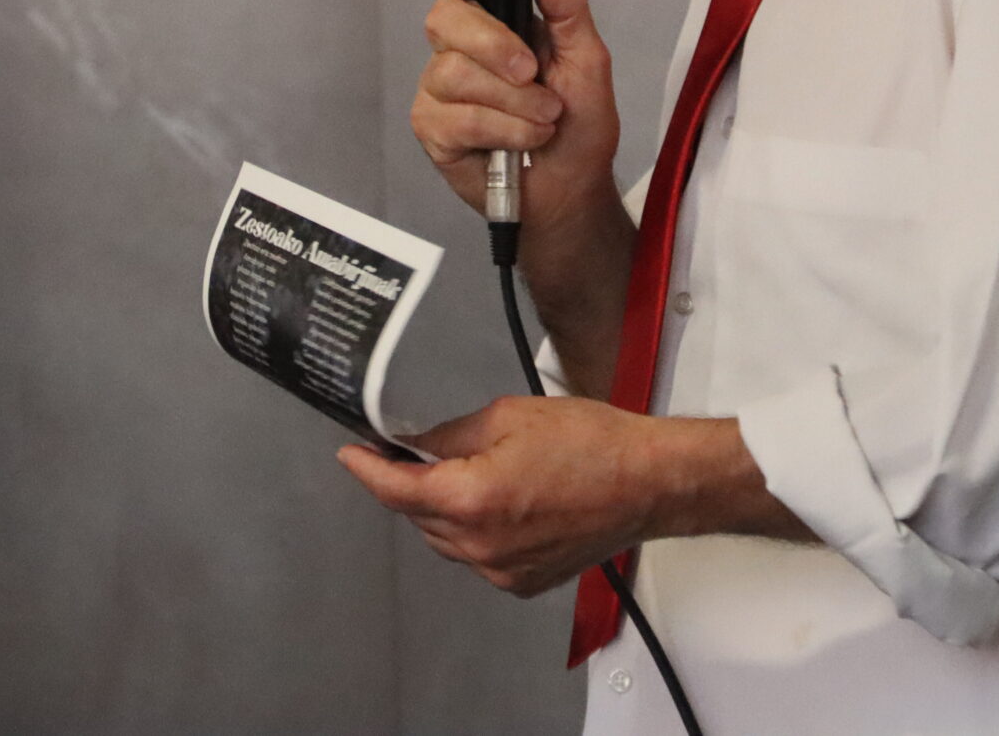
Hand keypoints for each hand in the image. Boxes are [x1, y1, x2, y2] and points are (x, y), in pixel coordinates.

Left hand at [337, 398, 796, 595]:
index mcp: (472, 499)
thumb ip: (450, 434)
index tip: (350, 453)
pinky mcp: (521, 582)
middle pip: (418, 514)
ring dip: (445, 507)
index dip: (367, 469)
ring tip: (479, 470)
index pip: (395, 490)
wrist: (647, 483)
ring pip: (445, 538)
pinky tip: (504, 500)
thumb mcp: (509, 416)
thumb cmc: (591, 443)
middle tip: (422, 448)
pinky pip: (477, 555)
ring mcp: (501, 570)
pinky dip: (475, 529)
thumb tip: (414, 442)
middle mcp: (481, 544)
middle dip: (413, 482)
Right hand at [409, 0, 620, 226]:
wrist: (573, 187)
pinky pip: (459, 118)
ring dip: (514, 101)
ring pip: (454, 73)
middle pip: (445, 19)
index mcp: (492, 20)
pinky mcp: (432, 128)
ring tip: (544, 119)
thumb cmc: (579, 122)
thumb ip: (567, 7)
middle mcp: (457, 48)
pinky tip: (522, 141)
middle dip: (493, 44)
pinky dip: (504, 129)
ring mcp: (439, 88)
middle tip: (532, 73)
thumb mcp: (588, 58)